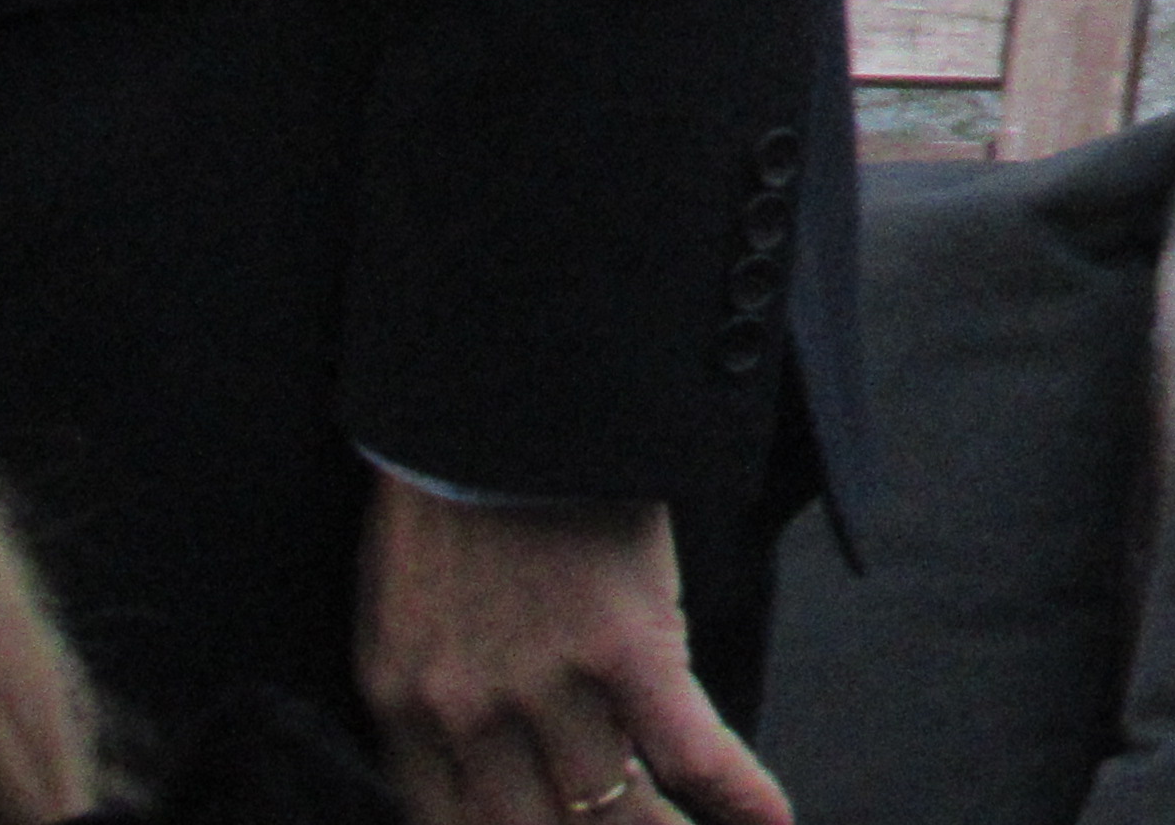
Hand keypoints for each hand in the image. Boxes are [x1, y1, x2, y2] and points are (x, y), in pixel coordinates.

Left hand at [358, 475, 787, 824]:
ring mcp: (547, 686)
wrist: (499, 393)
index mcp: (402, 702)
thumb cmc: (452, 481)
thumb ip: (430, 684)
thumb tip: (475, 742)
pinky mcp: (627, 648)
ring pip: (611, 816)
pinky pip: (692, 751)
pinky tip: (771, 822)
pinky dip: (740, 798)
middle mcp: (468, 715)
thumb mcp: (407, 602)